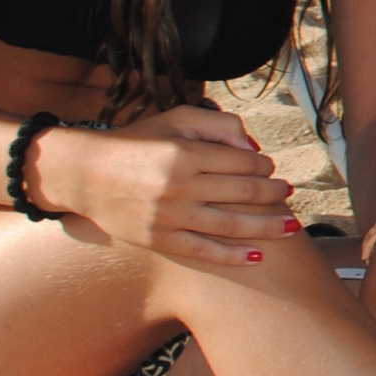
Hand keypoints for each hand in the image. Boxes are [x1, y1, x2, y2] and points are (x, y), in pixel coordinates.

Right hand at [34, 105, 294, 265]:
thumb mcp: (177, 119)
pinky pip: (203, 251)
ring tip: (290, 226)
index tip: (270, 168)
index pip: (242, 161)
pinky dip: (233, 256)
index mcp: (184, 152)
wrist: (84, 174)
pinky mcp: (158, 240)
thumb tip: (255, 150)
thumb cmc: (138, 142)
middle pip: (243, 192)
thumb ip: (220, 125)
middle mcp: (177, 186)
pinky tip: (258, 255)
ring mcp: (168, 216)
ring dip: (267, 226)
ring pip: (230, 224)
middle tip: (288, 193)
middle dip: (273, 194)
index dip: (264, 165)